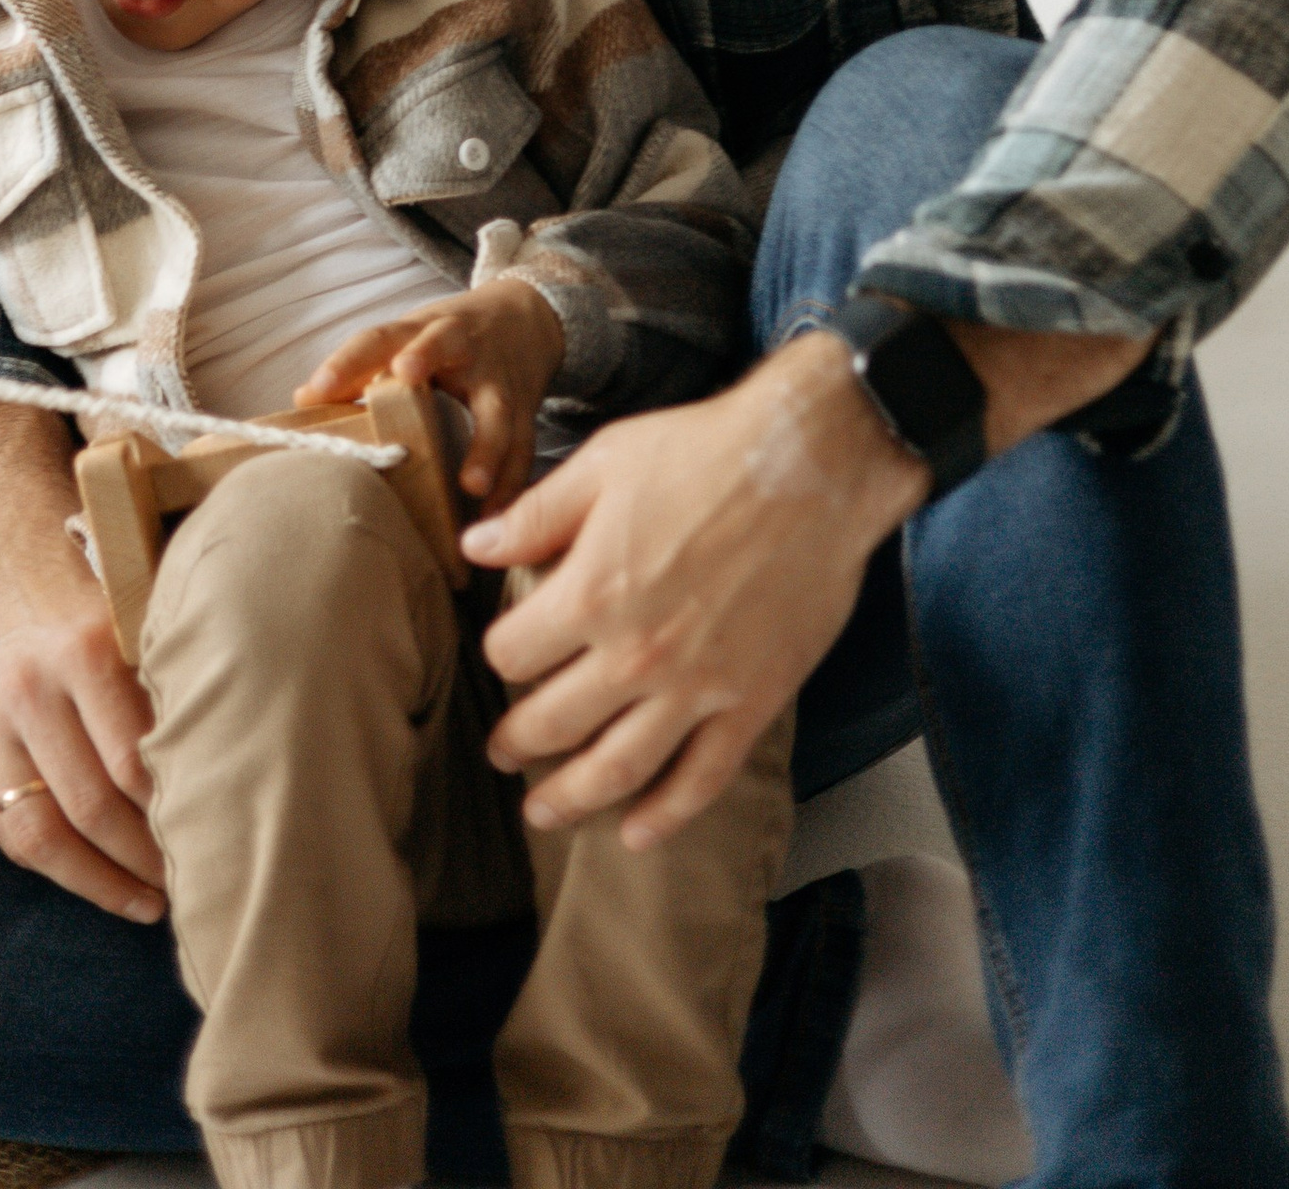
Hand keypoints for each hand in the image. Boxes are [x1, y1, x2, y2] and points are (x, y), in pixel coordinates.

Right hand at [0, 399, 167, 923]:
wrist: (8, 575)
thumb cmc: (100, 606)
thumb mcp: (139, 617)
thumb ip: (173, 675)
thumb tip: (247, 754)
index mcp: (83, 648)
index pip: (134, 759)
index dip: (175, 812)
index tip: (215, 838)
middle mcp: (28, 687)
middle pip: (93, 803)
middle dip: (147, 855)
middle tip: (194, 881)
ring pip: (46, 832)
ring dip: (106, 880)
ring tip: (153, 901)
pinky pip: (12, 835)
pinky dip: (63, 873)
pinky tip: (107, 889)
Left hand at [293, 275, 565, 508]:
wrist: (527, 316)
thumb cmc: (448, 337)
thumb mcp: (407, 340)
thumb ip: (361, 371)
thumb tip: (301, 402)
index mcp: (420, 328)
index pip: (376, 338)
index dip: (345, 362)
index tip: (316, 391)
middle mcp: (460, 343)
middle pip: (442, 342)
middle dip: (424, 355)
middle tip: (404, 376)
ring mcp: (497, 376)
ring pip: (496, 408)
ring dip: (486, 447)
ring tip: (471, 486)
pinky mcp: (526, 408)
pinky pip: (523, 447)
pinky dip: (512, 483)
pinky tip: (496, 516)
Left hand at [465, 332, 923, 848]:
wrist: (813, 465)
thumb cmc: (705, 453)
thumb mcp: (605, 463)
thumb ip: (537, 514)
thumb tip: (475, 547)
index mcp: (591, 593)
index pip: (514, 652)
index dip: (501, 654)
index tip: (506, 653)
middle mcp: (635, 655)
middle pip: (554, 722)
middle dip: (518, 742)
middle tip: (503, 753)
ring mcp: (696, 688)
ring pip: (618, 768)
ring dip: (572, 798)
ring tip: (543, 811)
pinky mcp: (750, 704)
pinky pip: (702, 778)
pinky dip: (667, 815)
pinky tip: (639, 834)